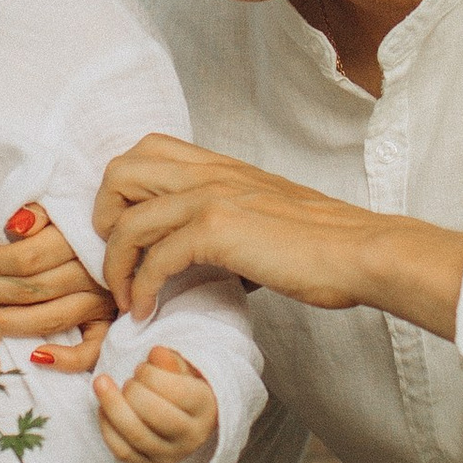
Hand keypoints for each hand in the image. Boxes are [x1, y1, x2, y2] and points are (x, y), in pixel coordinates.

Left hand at [0, 206, 114, 375]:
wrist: (131, 229)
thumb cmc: (82, 218)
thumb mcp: (63, 203)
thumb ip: (39, 212)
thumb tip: (15, 225)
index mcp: (80, 240)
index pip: (29, 258)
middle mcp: (93, 273)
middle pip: (35, 288)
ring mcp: (103, 302)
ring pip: (53, 318)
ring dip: (15, 323)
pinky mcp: (109, 325)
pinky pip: (91, 350)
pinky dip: (67, 359)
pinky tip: (38, 356)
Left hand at [93, 133, 462, 335]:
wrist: (360, 251)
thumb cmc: (321, 245)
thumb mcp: (264, 217)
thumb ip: (226, 224)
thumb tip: (198, 258)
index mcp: (219, 166)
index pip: (144, 152)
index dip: (121, 193)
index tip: (126, 237)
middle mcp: (209, 173)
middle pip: (120, 171)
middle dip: (103, 218)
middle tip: (116, 259)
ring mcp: (211, 197)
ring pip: (127, 217)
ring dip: (115, 264)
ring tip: (123, 297)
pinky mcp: (218, 230)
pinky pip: (155, 256)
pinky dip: (140, 287)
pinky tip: (146, 310)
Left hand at [94, 344, 218, 462]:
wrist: (185, 415)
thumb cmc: (181, 384)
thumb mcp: (183, 367)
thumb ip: (171, 360)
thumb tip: (156, 354)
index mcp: (206, 407)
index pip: (177, 392)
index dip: (152, 375)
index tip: (143, 366)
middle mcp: (192, 436)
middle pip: (157, 416)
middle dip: (134, 390)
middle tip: (130, 379)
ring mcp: (170, 454)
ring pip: (136, 436)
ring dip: (113, 406)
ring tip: (101, 382)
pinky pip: (122, 451)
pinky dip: (107, 427)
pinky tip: (103, 408)